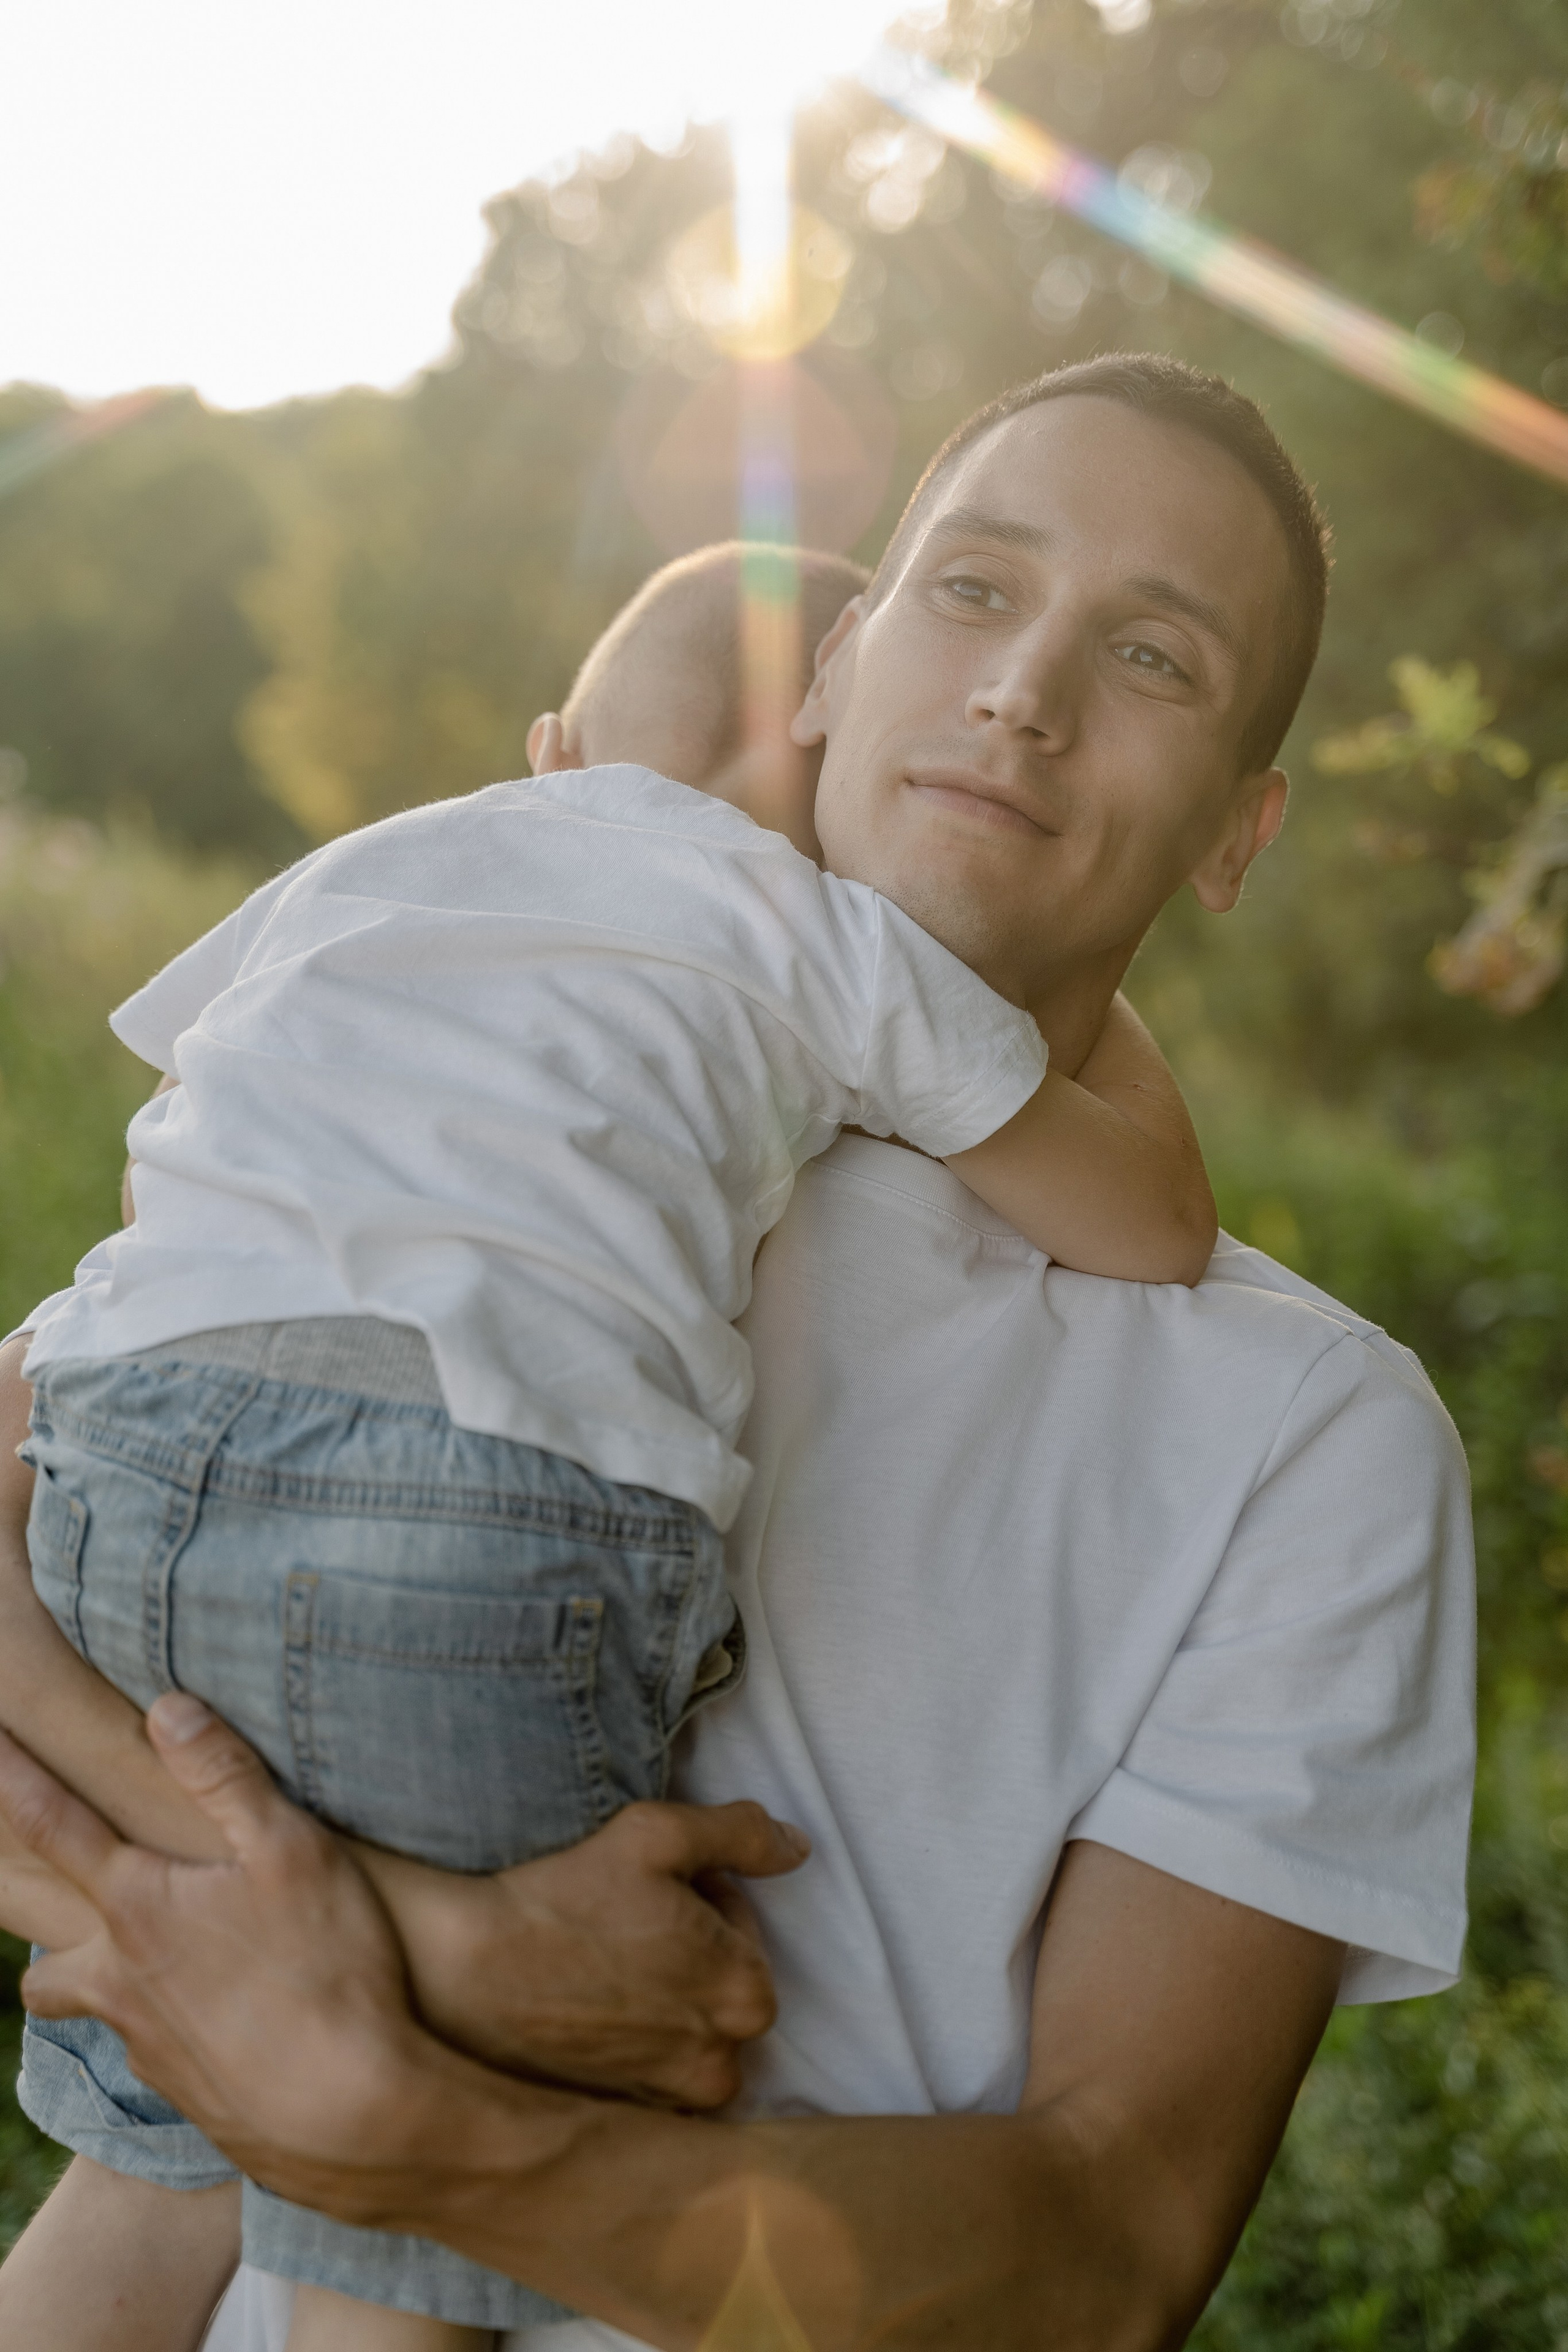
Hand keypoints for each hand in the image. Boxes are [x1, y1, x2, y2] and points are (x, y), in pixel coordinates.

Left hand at [0, 1695, 502, 2228]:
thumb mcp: (290, 1850)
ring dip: (116, 1987)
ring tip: (171, 1965)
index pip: (53, 1828)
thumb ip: (225, 1775)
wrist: (354, 2119)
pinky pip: (166, 2055)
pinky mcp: (195, 2099)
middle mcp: (126, 1984)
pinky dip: (183, 2031)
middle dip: (45, 1939)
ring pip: (108, 2016)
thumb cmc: (327, 1971)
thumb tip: (167, 1708)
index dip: (11, 1781)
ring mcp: (154, 2050)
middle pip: (48, 1969)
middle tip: (74, 1904)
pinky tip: (239, 2021)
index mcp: (141, 1910)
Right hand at [380, 1799, 807, 2109]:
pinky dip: (631, 2048)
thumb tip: (798, 1848)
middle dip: (684, 1952)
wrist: (465, 1978)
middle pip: (719, 1985)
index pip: (740, 1927)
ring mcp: (672, 2102)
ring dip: (661, 2003)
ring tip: (599, 1971)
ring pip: (688, 2033)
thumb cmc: (563, 1898)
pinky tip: (586, 2013)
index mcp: (746, 1991)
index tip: (644, 1891)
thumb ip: (741, 1835)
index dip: (695, 1896)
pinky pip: (651, 2078)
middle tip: (619, 1926)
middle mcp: (722, 2060)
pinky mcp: (627, 2125)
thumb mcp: (657, 1834)